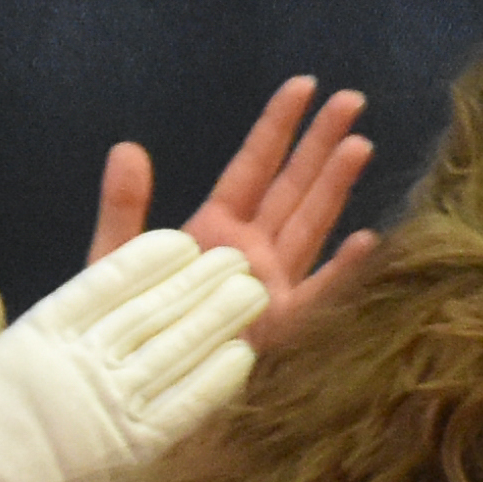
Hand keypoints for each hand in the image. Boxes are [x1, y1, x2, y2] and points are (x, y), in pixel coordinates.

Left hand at [91, 80, 382, 353]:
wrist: (126, 395)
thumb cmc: (120, 327)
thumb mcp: (115, 260)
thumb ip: (124, 207)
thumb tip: (127, 147)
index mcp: (213, 229)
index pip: (252, 166)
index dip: (277, 127)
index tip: (304, 86)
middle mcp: (250, 252)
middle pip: (293, 187)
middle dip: (321, 142)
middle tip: (352, 98)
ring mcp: (271, 288)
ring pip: (311, 225)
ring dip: (335, 187)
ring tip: (360, 144)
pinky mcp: (283, 330)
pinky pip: (320, 295)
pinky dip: (343, 271)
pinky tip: (367, 240)